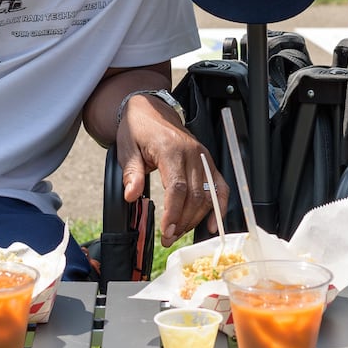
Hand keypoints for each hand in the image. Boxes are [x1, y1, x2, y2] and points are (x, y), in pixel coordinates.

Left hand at [116, 97, 226, 245]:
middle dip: (183, 221)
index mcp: (171, 149)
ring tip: (179, 232)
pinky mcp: (208, 161)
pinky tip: (211, 224)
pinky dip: (219, 206)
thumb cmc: (138, 128)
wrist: (151, 110)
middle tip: (169, 237)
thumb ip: (131, 173)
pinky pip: (220, 186)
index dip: (173, 213)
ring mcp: (203, 157)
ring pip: (208, 194)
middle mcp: (192, 153)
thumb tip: (131, 196)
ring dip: (195, 218)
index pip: (177, 188)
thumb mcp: (127, 148)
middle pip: (195, 195)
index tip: (165, 231)